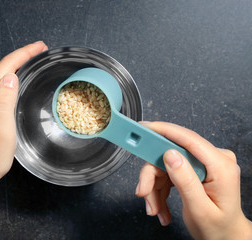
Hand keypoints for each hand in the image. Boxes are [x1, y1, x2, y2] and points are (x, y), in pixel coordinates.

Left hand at [0, 41, 47, 239]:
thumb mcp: (2, 133)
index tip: (40, 46)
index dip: (23, 54)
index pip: (4, 68)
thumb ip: (4, 103)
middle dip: (20, 57)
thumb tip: (11, 76)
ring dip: (14, 67)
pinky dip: (6, 79)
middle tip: (41, 51)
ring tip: (32, 61)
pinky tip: (15, 80)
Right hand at [135, 121, 251, 239]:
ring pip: (164, 165)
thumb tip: (170, 155)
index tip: (143, 128)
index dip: (164, 130)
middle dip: (152, 176)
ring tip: (155, 209)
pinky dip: (159, 189)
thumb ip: (185, 181)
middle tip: (143, 193)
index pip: (189, 140)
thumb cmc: (217, 227)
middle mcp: (213, 159)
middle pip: (170, 155)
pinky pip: (167, 172)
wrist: (224, 236)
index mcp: (221, 166)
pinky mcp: (194, 167)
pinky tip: (161, 207)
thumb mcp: (199, 209)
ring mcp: (203, 163)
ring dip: (154, 188)